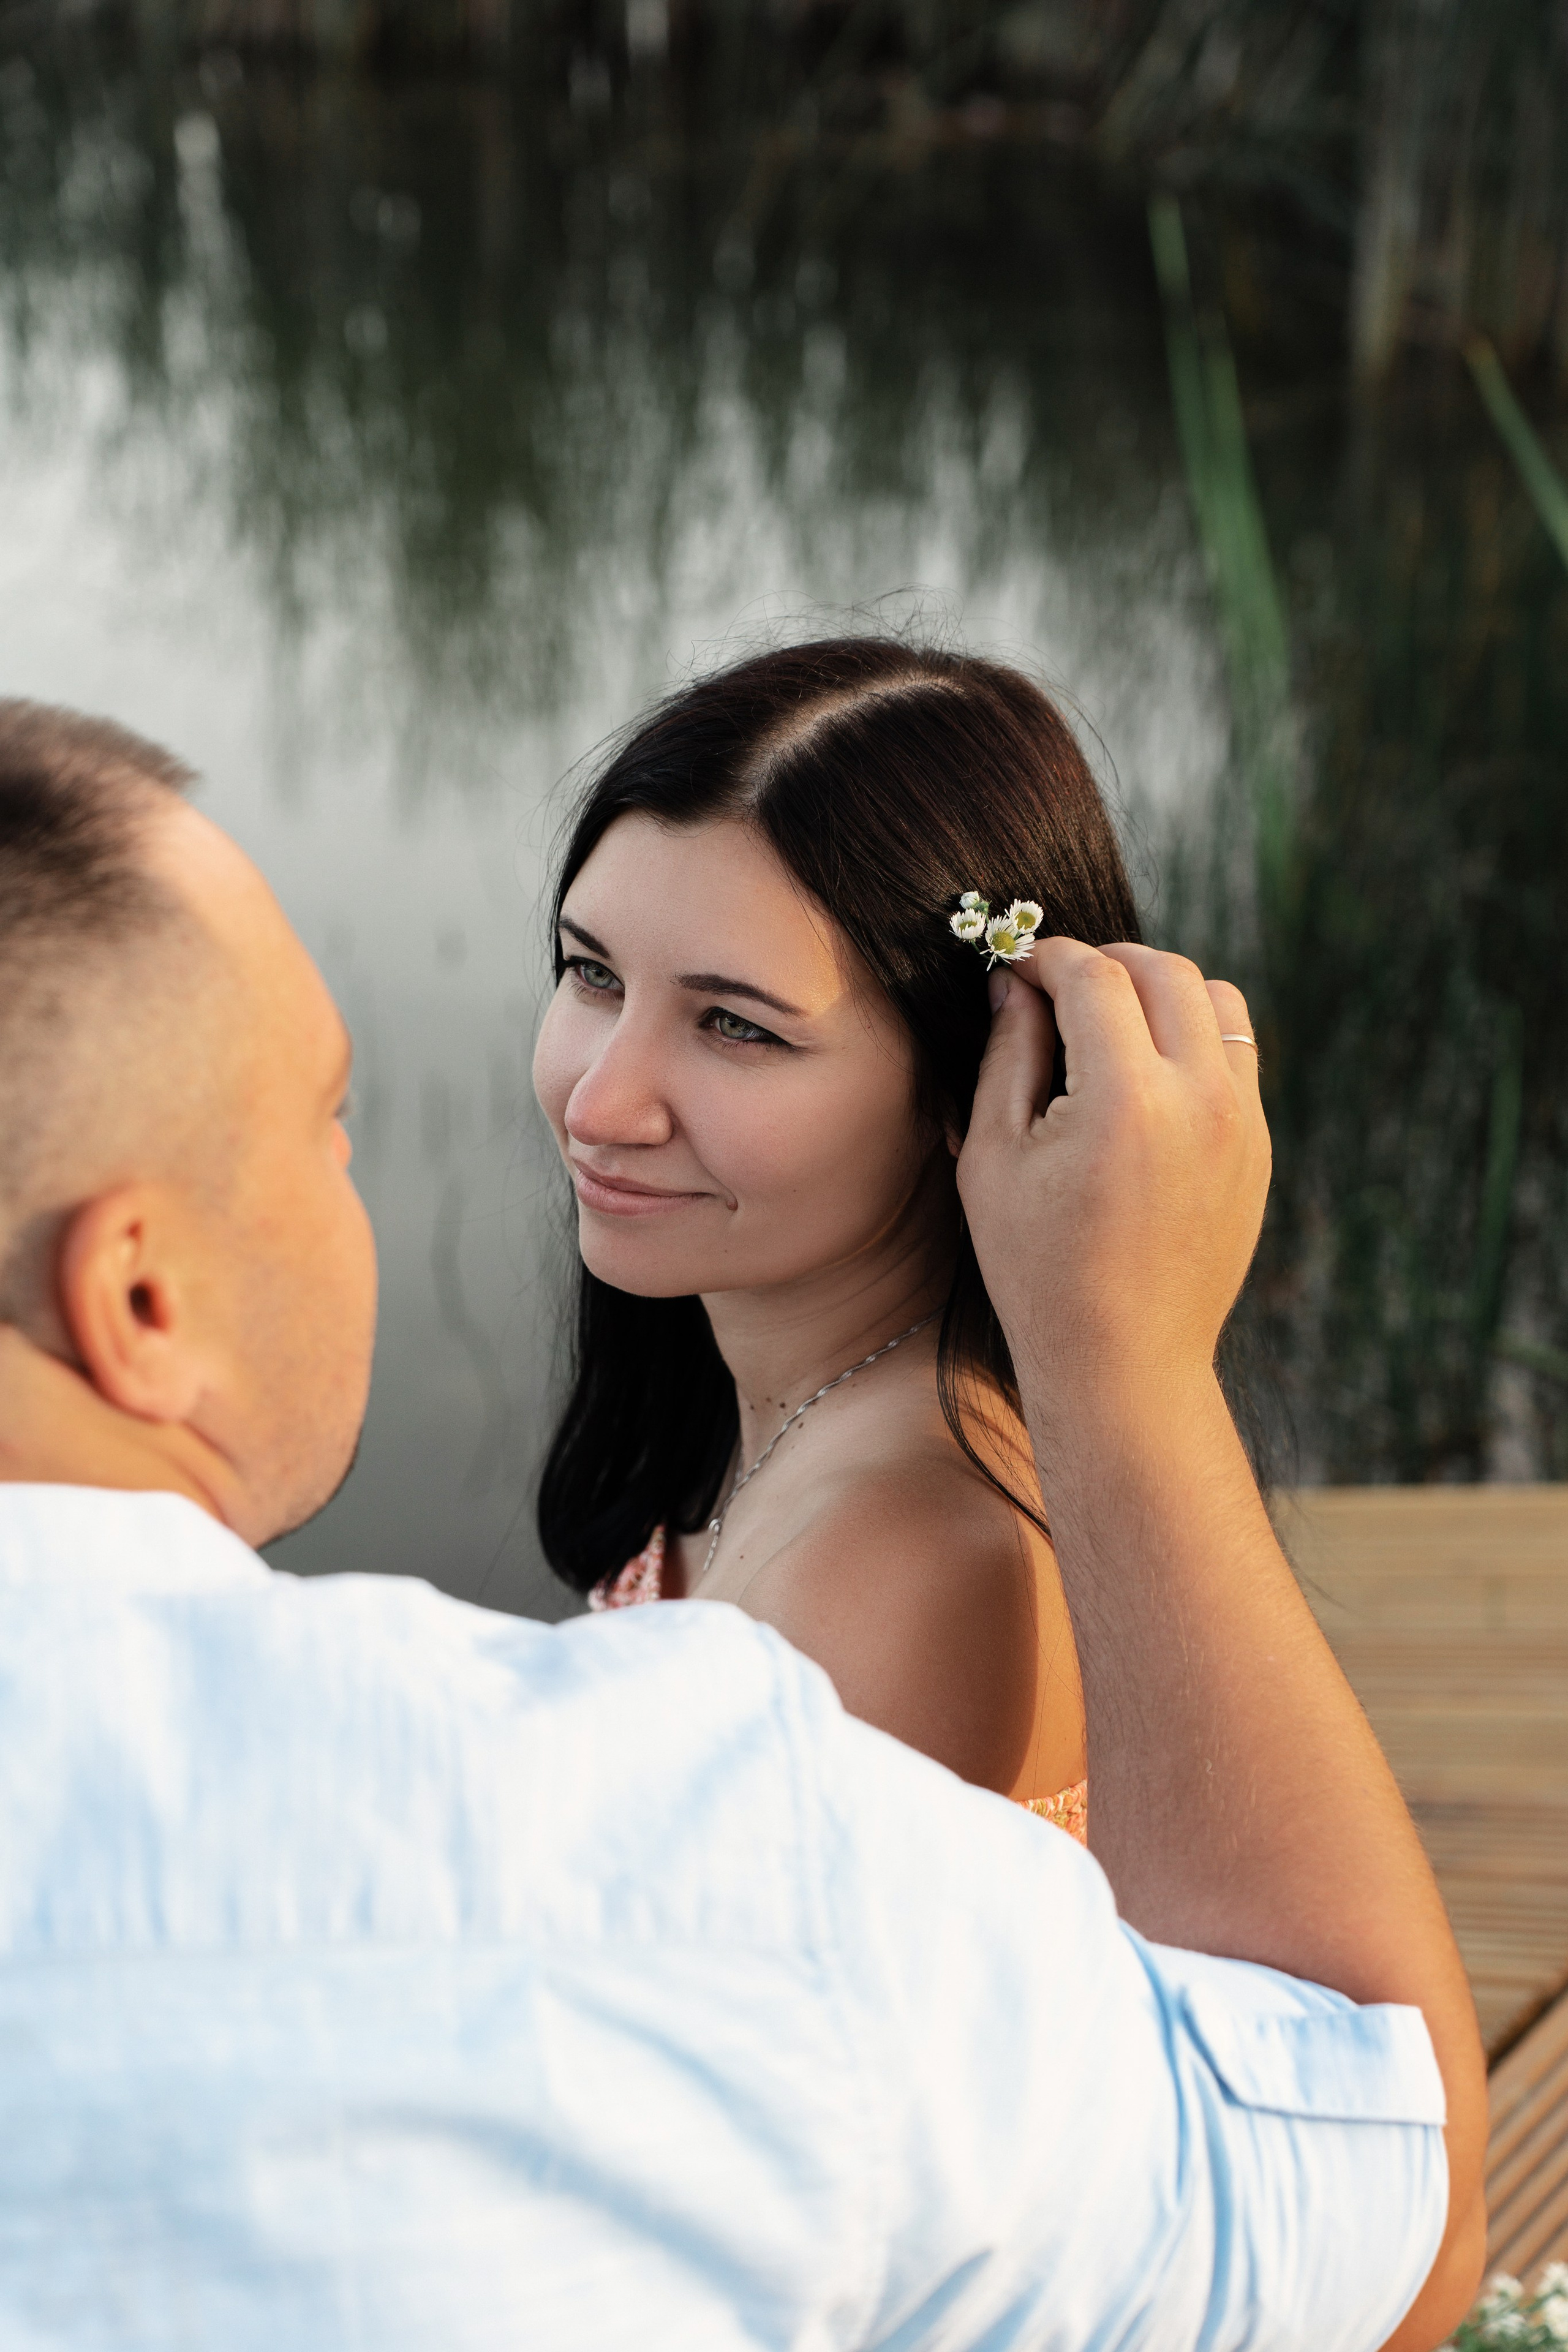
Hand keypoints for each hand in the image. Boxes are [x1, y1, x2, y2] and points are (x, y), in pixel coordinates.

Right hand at [956, 941, 1269, 1412]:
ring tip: (1111, 1018)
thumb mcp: (994, 1159)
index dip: (1047, 956)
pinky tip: (1143, 1072)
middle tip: (1060, 981)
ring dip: (1161, 989)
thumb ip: (1006, 1056)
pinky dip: (1192, 1037)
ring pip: (1218, 1000)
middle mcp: (1200, 1099)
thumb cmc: (1038, 1269)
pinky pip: (1236, 1054)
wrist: (1126, 1362)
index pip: (1094, 977)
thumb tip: (1014, 985)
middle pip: (1165, 970)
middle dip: (1107, 959)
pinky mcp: (1259, 1146)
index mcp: (1126, 1100)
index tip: (1018, 965)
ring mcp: (1243, 1122)